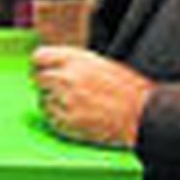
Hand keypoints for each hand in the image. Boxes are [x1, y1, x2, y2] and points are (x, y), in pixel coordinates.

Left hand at [32, 46, 152, 148]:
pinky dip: (58, 118)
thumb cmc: (128, 90)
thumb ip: (75, 63)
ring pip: (42, 100)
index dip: (40, 65)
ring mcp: (65, 100)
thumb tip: (54, 66)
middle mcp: (67, 77)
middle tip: (59, 91)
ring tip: (74, 106)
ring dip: (52, 102)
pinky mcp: (67, 122)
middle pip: (37, 78)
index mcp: (76, 59)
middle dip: (45, 84)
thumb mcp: (101, 64)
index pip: (39, 57)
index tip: (41, 70)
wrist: (142, 114)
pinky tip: (75, 117)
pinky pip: (50, 118)